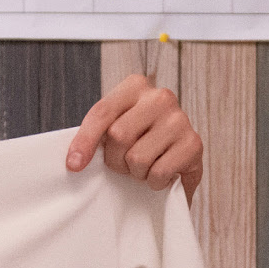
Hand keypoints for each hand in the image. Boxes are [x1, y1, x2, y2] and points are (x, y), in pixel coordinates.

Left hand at [67, 73, 203, 191]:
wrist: (178, 156)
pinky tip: (161, 173)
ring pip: (137, 158)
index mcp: (135, 86)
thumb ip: (97, 133)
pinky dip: (154, 181)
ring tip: (145, 167)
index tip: (74, 165)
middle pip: (118, 136)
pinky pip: (159, 172)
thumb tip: (74, 162)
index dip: (85, 141)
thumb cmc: (140, 140)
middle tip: (125, 164)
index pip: (102, 112)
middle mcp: (160, 97)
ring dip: (136, 173)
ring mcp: (180, 119)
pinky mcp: (194, 144)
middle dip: (116, 160)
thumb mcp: (115, 126)